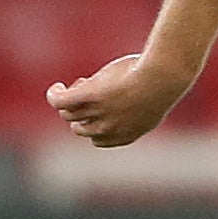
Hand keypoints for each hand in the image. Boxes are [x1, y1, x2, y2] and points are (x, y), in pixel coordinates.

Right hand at [47, 53, 189, 146]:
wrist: (163, 78)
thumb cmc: (162, 85)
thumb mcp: (149, 102)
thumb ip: (135, 109)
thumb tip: (123, 100)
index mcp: (126, 135)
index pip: (98, 140)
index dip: (94, 124)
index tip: (100, 108)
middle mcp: (109, 129)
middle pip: (80, 127)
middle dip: (82, 111)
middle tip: (94, 91)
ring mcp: (98, 114)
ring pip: (68, 113)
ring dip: (70, 100)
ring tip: (83, 84)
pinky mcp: (88, 97)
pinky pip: (59, 101)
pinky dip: (54, 95)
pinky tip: (58, 86)